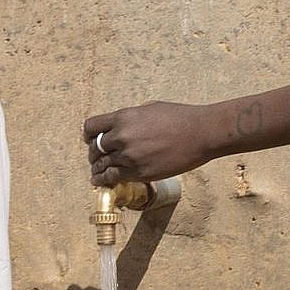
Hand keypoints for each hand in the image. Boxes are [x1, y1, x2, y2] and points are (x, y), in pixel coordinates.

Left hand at [83, 101, 226, 185]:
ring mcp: (129, 156)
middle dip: (94, 154)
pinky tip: (101, 181)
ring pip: (102, 165)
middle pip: (95, 148)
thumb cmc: (181, 118)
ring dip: (98, 169)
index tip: (90, 140)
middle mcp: (122, 136)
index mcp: (123, 117)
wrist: (201, 134)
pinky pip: (113, 178)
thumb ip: (132, 117)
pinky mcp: (139, 172)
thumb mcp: (150, 108)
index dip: (88, 135)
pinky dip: (104, 180)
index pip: (91, 127)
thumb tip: (123, 125)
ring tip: (97, 173)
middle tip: (96, 158)